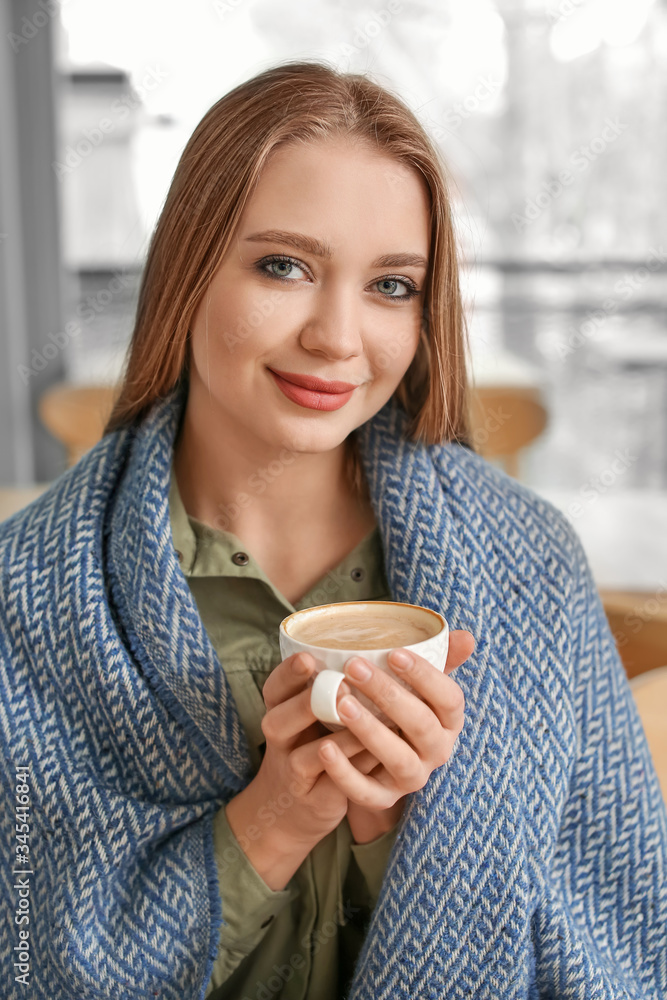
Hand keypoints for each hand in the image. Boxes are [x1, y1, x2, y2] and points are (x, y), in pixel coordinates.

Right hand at [225, 651, 368, 888]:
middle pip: (278, 720)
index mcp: (280, 711)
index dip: (287, 674)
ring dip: (338, 736)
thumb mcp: (310, 715)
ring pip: (306, 756)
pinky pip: (334, 784)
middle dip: (306, 702)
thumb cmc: (312, 745)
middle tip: (339, 685)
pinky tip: (376, 751)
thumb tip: (379, 656)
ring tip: (363, 717)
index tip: (308, 657)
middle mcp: (281, 741)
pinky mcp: (317, 799)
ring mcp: (295, 773)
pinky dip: (353, 768)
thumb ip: (332, 687)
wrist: (294, 807)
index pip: (274, 689)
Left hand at [319, 630, 474, 837]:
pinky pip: (366, 793)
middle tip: (353, 667)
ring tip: (340, 703)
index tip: (394, 653)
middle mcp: (437, 751)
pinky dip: (345, 772)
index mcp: (449, 721)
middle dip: (388, 695)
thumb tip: (466, 637)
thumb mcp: (417, 685)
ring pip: (398, 759)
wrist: (378, 759)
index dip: (425, 676)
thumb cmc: (399, 707)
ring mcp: (411, 778)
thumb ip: (438, 660)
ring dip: (369, 731)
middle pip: (421, 725)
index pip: (449, 699)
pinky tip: (323, 747)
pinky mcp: (383, 799)